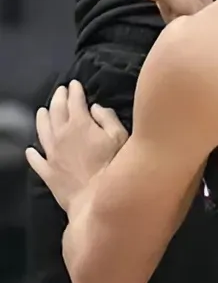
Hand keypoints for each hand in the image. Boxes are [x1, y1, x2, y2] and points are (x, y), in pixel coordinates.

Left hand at [26, 81, 128, 212]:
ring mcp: (51, 153)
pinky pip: (36, 159)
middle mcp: (61, 135)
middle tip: (60, 91)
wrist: (96, 198)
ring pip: (42, 131)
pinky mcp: (48, 171)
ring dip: (42, 118)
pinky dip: (33, 153)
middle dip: (58, 98)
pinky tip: (31, 149)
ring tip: (42, 110)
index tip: (75, 84)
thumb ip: (108, 119)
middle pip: (56, 111)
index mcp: (80, 125)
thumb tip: (96, 108)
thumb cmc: (114, 166)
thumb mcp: (120, 138)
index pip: (75, 101)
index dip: (75, 91)